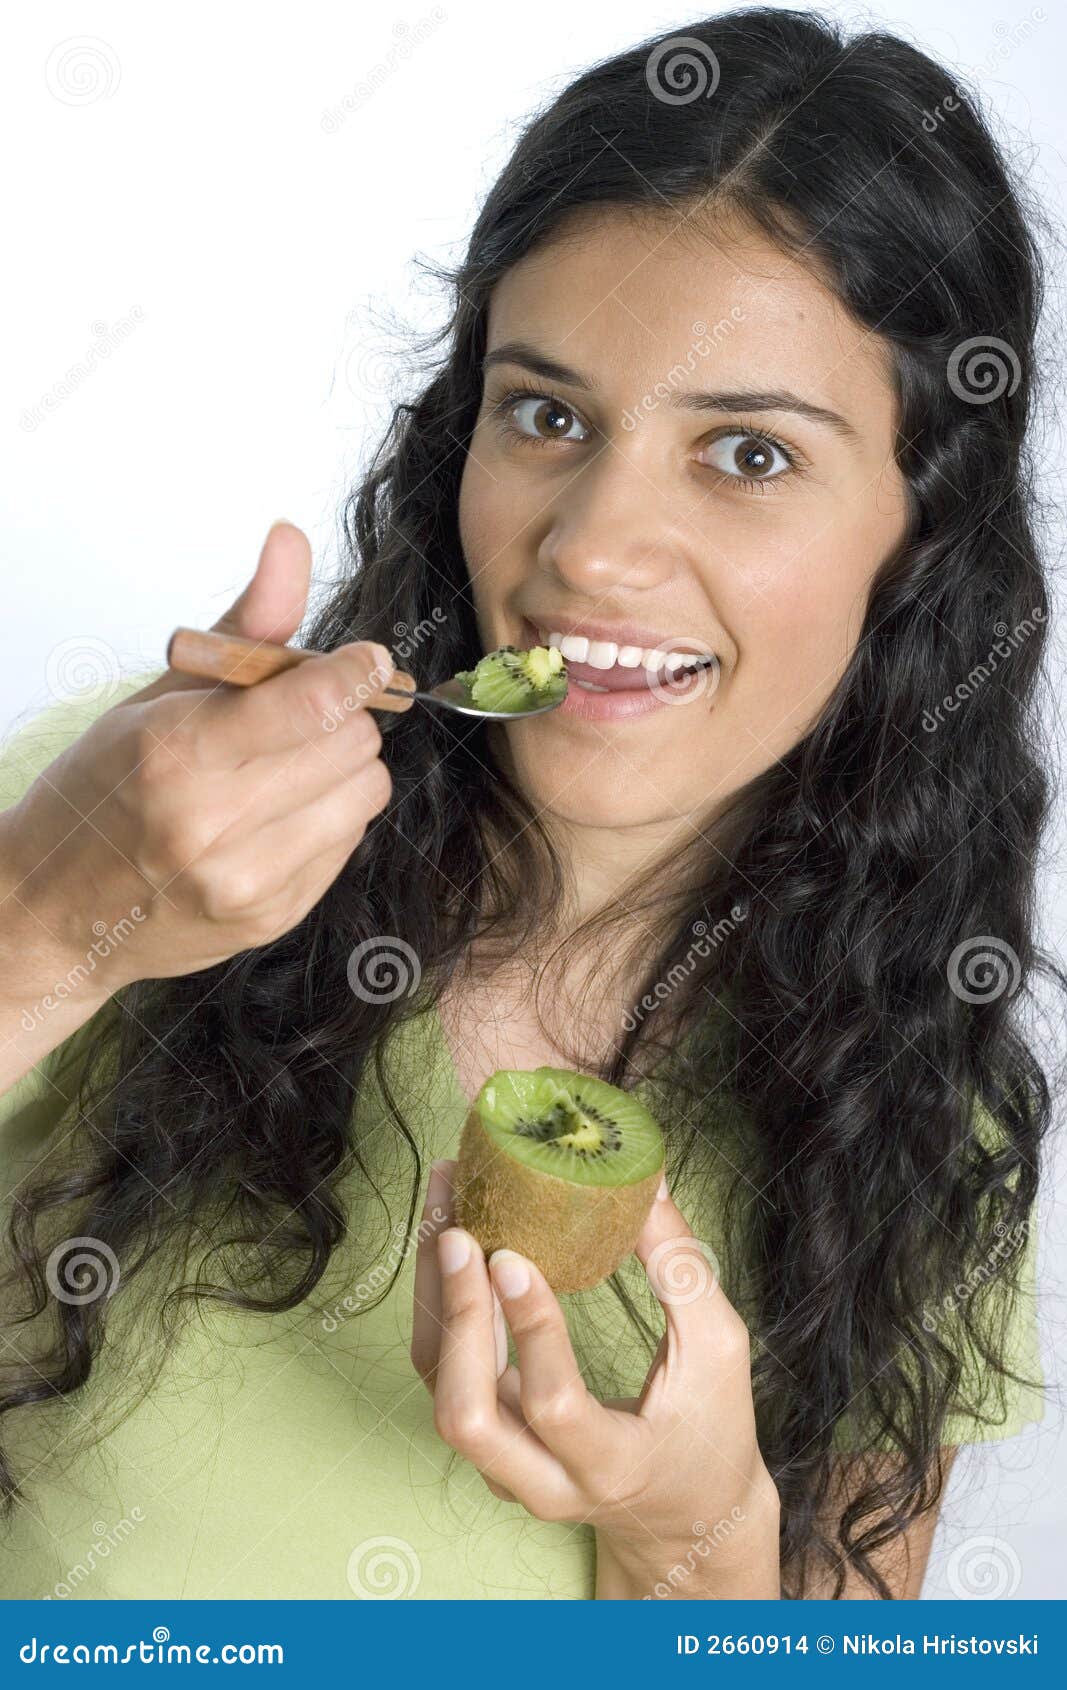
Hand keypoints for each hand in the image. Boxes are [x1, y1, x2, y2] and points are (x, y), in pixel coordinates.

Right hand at [1, 521, 395, 995]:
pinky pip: (350, 842)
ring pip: (365, 794)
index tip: (367, 659)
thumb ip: (241, 627)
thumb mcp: (155, 699)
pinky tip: (279, 816)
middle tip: (302, 717)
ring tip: (289, 767)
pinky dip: (330, 817)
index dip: (353, 673)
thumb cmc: (102, 793)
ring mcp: (246, 881)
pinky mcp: (271, 918)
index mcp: (177, 754)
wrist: (54, 911)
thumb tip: (291, 540)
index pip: (308, 706)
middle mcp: (213, 824)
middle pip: (351, 744)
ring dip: (344, 768)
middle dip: (341, 717)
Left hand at [410, 1159, 780, 1598]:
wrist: (684, 1513)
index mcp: (610, 1464)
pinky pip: (443, 1380)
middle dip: (456, 1319)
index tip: (512, 1257)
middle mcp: (544, 1481)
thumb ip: (682, 1270)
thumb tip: (648, 1182)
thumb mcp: (717, 1352)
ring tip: (443, 1210)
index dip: (530, 1332)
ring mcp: (505, 1470)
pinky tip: (448, 1241)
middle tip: (459, 1232)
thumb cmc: (709, 1431)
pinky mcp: (489, 1446)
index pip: (554, 1406)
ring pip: (440, 1394)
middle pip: (466, 1418)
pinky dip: (438, 1309)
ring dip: (433, 1300)